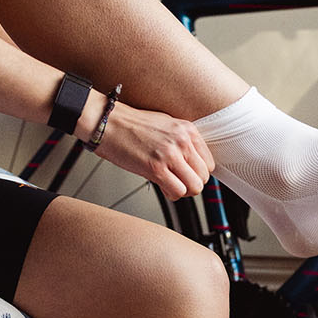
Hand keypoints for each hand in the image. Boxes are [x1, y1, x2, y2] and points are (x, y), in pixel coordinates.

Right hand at [90, 100, 214, 198]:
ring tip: (170, 185)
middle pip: (204, 177)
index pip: (209, 163)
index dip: (198, 173)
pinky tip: (162, 186)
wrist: (108, 123)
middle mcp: (182, 142)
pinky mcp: (155, 168)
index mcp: (187, 130)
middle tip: (178, 182)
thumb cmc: (131, 125)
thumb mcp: (166, 125)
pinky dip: (171, 194)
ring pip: (194, 187)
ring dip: (182, 191)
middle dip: (192, 184)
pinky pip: (177, 191)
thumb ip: (182, 142)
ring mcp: (170, 155)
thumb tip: (191, 162)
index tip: (188, 174)